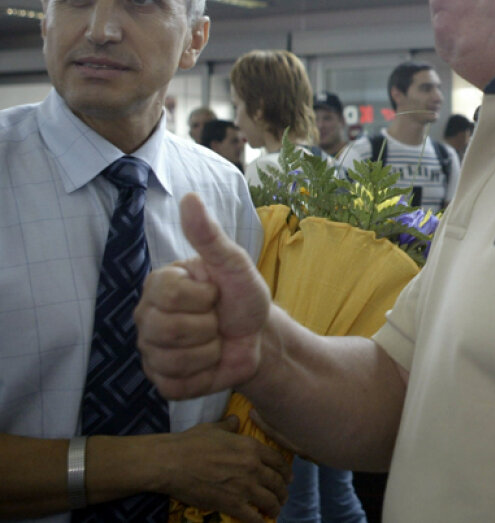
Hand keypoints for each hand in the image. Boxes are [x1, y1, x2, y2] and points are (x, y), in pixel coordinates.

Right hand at [136, 192, 271, 399]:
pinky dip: (205, 375)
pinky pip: (177, 386)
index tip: (215, 293)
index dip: (204, 297)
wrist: (258, 336)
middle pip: (167, 329)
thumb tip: (190, 198)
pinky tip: (209, 362)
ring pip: (173, 360)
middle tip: (216, 320)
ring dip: (209, 351)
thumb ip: (209, 235)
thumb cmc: (242, 296)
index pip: (169, 295)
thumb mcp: (233, 264)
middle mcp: (146, 318)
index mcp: (158, 286)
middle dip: (208, 326)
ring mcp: (151, 351)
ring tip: (214, 340)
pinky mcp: (162, 382)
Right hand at [156, 416, 291, 522]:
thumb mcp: (214, 428)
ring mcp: (244, 486)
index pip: (278, 461)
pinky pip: (253, 516)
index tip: (288, 477)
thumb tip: (235, 419)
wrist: (173, 462)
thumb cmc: (191, 442)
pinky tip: (262, 522)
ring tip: (275, 509)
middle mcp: (253, 467)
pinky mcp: (231, 504)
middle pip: (277, 482)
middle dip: (283, 491)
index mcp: (251, 447)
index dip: (286, 471)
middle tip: (283, 496)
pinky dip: (260, 521)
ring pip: (269, 500)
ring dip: (275, 506)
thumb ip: (229, 426)